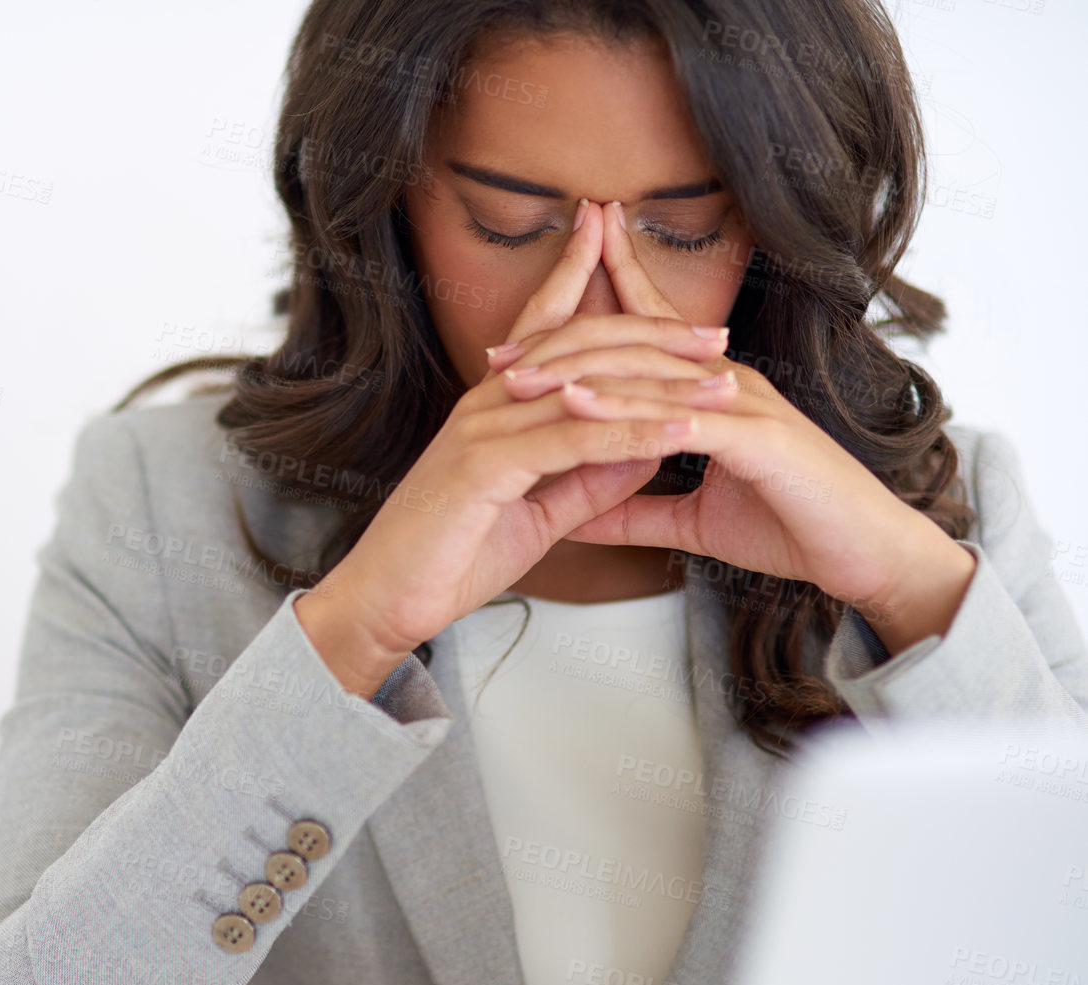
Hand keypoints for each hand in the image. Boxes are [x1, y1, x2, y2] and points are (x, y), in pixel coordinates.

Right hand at [296, 201, 736, 695]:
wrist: (384, 600)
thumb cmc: (446, 559)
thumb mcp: (533, 515)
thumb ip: (584, 479)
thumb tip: (643, 452)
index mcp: (491, 408)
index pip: (546, 331)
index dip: (587, 287)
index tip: (638, 262)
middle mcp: (484, 404)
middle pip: (578, 346)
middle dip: (650, 333)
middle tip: (717, 331)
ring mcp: (481, 430)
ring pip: (586, 389)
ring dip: (661, 384)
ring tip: (722, 380)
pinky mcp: (484, 466)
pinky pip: (573, 440)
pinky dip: (631, 435)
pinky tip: (681, 432)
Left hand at [549, 200, 974, 654]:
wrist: (864, 556)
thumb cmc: (792, 528)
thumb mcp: (692, 522)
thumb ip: (633, 510)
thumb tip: (574, 516)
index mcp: (709, 393)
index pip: (640, 343)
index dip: (580, 333)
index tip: (515, 345)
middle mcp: (724, 383)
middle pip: (631, 341)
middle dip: (562, 336)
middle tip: (497, 347)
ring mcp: (742, 404)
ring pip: (644, 372)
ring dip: (576, 369)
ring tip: (515, 376)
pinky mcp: (755, 437)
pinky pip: (675, 415)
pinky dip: (622, 408)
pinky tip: (575, 408)